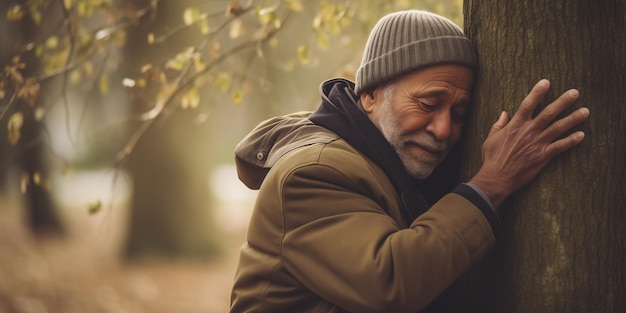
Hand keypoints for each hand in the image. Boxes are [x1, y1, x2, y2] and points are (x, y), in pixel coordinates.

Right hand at [469, 79, 589, 208]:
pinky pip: (560, 146)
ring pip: (558, 128)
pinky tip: (581, 135)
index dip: (537, 92)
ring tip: (585, 111)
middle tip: (575, 92)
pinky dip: (571, 141)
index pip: (528, 104)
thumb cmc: (491, 158)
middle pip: (549, 113)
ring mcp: (537, 143)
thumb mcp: (490, 139)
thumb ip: (498, 125)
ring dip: (573, 119)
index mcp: (515, 125)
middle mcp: (528, 131)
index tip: (546, 82)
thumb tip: (504, 113)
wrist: (496, 178)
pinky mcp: (542, 156)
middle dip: (563, 102)